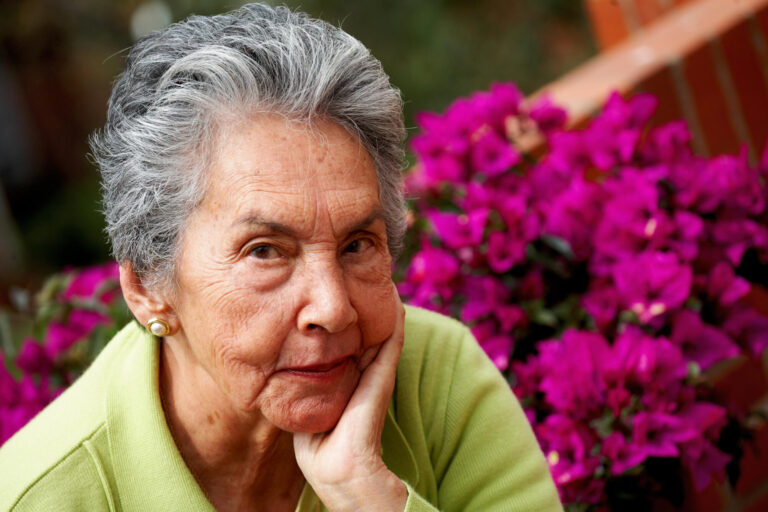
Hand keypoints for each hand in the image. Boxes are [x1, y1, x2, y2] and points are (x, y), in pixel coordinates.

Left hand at [293, 289, 406, 511]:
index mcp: (346, 375)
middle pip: (363, 327)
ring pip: (381, 327)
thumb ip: (296, 383)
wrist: (336, 466)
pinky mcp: (384, 373)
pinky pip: (393, 337)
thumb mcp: (300, 402)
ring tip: (378, 275)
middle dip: (360, 304)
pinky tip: (393, 294)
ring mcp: (376, 370)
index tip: (335, 293)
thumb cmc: (316, 444)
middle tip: (358, 274)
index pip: (346, 339)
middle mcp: (363, 369)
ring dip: (379, 304)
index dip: (342, 318)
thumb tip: (273, 364)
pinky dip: (395, 316)